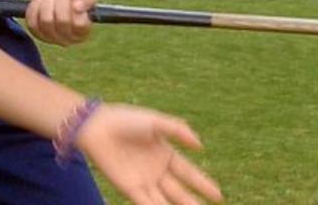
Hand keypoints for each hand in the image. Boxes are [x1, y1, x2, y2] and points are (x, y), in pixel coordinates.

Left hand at [26, 0, 97, 45]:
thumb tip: (77, 7)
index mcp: (83, 32)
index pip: (79, 24)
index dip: (74, 6)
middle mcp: (68, 39)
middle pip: (62, 22)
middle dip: (60, 1)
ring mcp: (51, 38)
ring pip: (46, 21)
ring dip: (48, 2)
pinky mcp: (35, 33)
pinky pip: (33, 21)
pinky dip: (36, 6)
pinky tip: (41, 0)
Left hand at [77, 104, 222, 204]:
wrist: (98, 127)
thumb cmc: (126, 120)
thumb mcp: (156, 122)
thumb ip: (178, 131)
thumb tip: (201, 146)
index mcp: (165, 153)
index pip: (189, 173)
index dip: (203, 184)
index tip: (218, 195)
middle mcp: (156, 170)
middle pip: (180, 191)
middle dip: (193, 202)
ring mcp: (144, 181)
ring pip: (166, 201)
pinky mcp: (129, 189)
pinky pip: (147, 204)